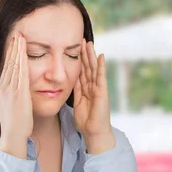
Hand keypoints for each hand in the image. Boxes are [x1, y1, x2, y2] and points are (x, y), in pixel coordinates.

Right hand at [0, 33, 31, 158]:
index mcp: (3, 90)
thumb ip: (12, 95)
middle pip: (8, 63)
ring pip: (13, 66)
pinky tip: (22, 52)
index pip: (6, 67)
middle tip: (16, 33)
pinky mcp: (17, 94)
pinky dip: (20, 61)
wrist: (13, 136)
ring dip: (16, 50)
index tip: (13, 42)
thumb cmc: (15, 124)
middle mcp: (5, 87)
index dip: (9, 53)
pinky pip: (19, 74)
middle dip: (12, 47)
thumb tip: (13, 88)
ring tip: (20, 37)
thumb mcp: (10, 106)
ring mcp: (10, 90)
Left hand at [73, 39, 114, 153]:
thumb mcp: (76, 103)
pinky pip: (101, 76)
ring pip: (93, 68)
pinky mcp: (102, 91)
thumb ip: (75, 91)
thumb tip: (68, 81)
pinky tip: (100, 56)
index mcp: (85, 89)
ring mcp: (98, 88)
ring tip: (89, 43)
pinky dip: (101, 66)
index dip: (78, 60)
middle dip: (84, 53)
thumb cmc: (86, 121)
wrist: (94, 132)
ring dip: (91, 55)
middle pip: (87, 66)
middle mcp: (92, 86)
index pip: (81, 71)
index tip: (74, 48)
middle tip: (82, 39)